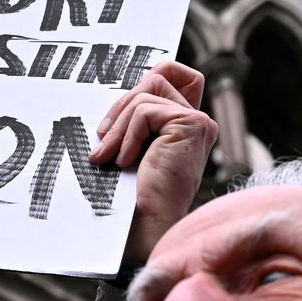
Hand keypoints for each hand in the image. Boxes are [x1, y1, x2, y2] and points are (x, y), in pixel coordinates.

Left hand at [88, 60, 217, 262]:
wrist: (142, 228)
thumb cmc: (131, 197)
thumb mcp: (129, 146)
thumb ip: (133, 117)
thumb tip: (119, 93)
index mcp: (186, 125)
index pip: (172, 72)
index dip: (146, 79)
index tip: (115, 119)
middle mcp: (199, 122)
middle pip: (155, 78)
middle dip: (120, 107)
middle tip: (102, 143)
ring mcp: (199, 123)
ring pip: (146, 94)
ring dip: (119, 126)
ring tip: (109, 157)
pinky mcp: (192, 126)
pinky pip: (146, 110)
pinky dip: (127, 135)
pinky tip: (125, 162)